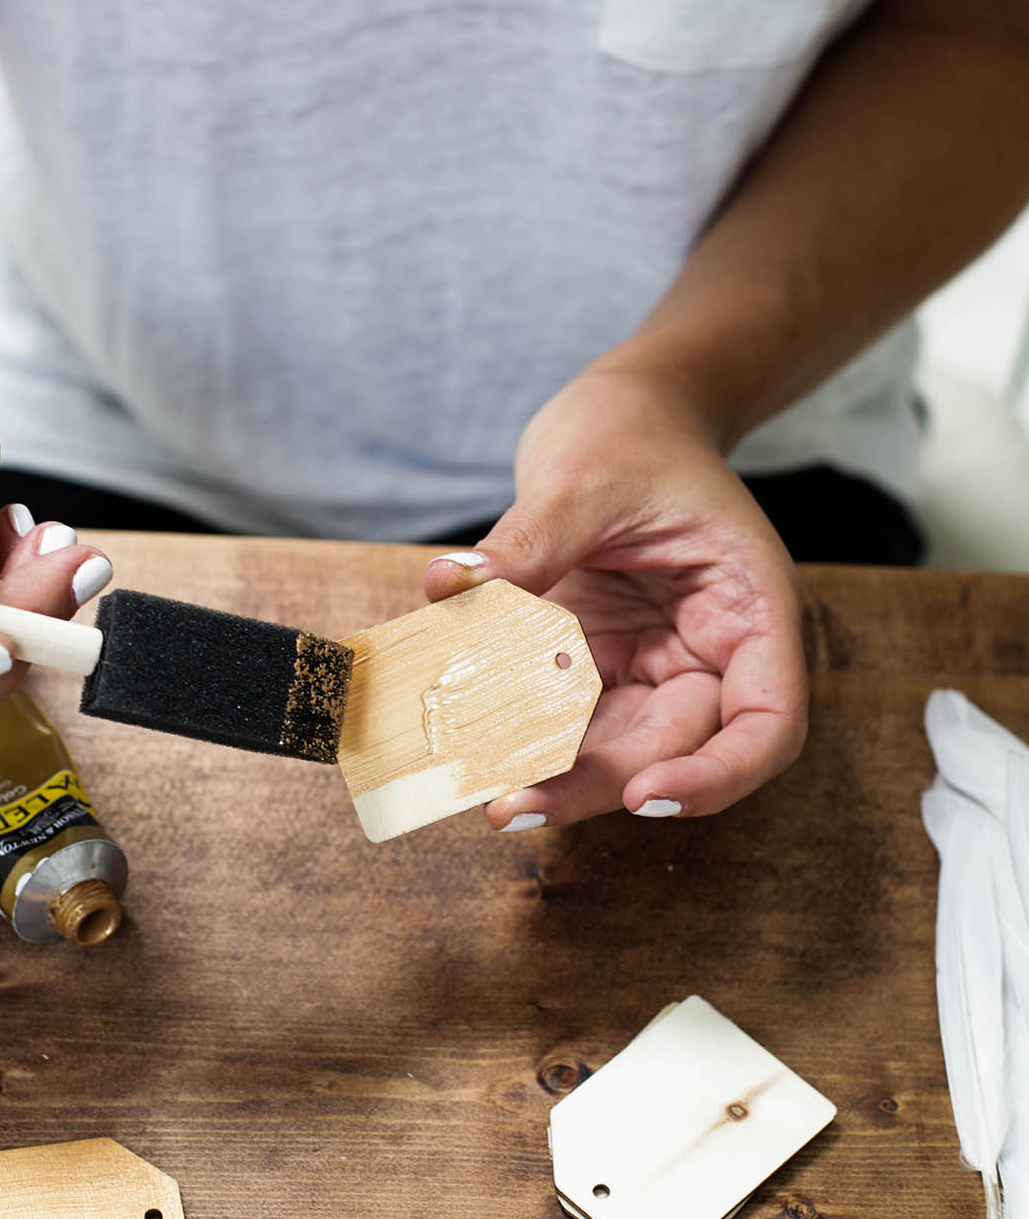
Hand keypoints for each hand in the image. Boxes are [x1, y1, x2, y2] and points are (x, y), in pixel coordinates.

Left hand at [424, 367, 806, 827]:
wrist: (625, 413)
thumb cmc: (633, 433)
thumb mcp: (584, 475)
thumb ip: (528, 541)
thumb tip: (450, 583)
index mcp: (747, 605)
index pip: (768, 723)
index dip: (716, 775)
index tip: (640, 795)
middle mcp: (712, 649)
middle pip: (676, 750)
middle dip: (597, 784)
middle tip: (511, 804)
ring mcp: (656, 663)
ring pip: (617, 749)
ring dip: (555, 775)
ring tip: (485, 791)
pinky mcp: (603, 665)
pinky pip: (570, 719)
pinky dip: (527, 736)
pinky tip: (475, 749)